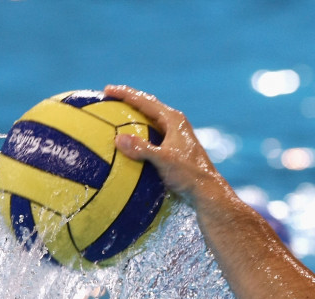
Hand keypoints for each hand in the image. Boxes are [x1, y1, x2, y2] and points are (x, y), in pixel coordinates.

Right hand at [103, 85, 229, 207]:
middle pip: (147, 106)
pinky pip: (150, 137)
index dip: (125, 93)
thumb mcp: (165, 161)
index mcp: (174, 120)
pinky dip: (136, 136)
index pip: (145, 101)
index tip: (107, 90)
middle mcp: (175, 125)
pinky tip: (124, 145)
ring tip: (113, 117)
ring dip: (132, 117)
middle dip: (127, 101)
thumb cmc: (189, 175)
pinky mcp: (172, 150)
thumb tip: (118, 139)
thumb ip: (143, 149)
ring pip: (149, 121)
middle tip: (107, 98)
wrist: (207, 192)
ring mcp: (174, 137)